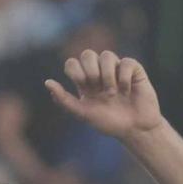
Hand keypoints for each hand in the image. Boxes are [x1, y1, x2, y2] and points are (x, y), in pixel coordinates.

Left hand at [45, 49, 162, 138]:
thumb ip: (64, 100)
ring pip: (106, 55)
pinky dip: (123, 77)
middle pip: (87, 54)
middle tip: (96, 87)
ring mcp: (117, 69)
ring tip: (112, 93)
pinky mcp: (134, 69)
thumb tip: (47, 82)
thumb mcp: (83, 114)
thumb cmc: (109, 123)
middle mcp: (100, 72)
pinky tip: (126, 91)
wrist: (135, 130)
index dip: (75, 71)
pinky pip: (126, 62)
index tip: (83, 86)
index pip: (72, 63)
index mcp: (85, 82)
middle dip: (90, 70)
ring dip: (107, 75)